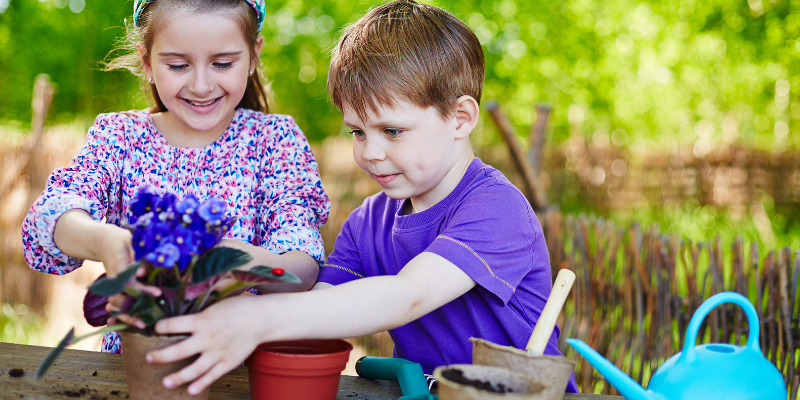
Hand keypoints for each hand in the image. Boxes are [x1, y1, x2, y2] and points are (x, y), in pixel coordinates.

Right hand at [95, 224, 160, 327]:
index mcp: (118, 267)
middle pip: (121, 299)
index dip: (143, 291)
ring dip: (127, 316)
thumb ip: (137, 255)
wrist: (103, 241)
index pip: (130, 283)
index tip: (158, 293)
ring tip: (142, 325)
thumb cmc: (122, 239)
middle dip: (133, 311)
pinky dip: (120, 314)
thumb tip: (143, 272)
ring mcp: (112, 285)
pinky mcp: (114, 288)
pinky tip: (129, 323)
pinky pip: (116, 303)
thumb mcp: (130, 240)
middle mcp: (113, 280)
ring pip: (117, 304)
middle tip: (148, 320)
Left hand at [146, 296, 266, 394]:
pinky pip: (212, 376)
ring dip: (178, 377)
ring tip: (165, 382)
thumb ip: (199, 314)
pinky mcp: (228, 361)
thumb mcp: (215, 305)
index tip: (154, 328)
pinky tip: (191, 390)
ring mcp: (217, 352)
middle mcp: (207, 337)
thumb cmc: (238, 307)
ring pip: (194, 368)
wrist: (261, 318)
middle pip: (178, 350)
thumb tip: (182, 314)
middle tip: (149, 358)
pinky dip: (201, 384)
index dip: (160, 327)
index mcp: (202, 320)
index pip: (173, 324)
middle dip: (161, 356)